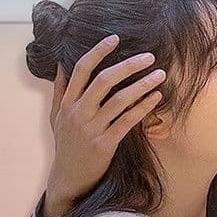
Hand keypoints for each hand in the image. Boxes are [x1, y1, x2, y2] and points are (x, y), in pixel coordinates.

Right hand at [44, 35, 166, 216]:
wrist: (68, 178)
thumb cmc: (65, 145)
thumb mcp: (56, 117)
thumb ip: (60, 90)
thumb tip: (62, 65)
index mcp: (67, 103)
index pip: (81, 70)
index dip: (98, 51)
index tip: (115, 38)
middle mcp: (78, 113)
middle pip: (104, 80)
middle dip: (128, 65)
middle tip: (149, 56)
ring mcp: (91, 129)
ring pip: (120, 100)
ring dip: (142, 85)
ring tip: (160, 74)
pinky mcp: (104, 145)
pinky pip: (127, 121)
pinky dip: (143, 107)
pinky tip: (156, 98)